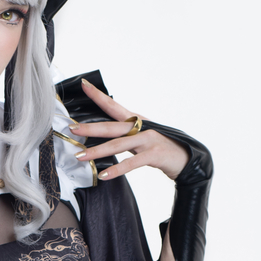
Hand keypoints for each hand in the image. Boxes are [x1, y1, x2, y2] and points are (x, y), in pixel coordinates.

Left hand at [69, 79, 189, 180]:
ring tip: (80, 157)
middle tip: (71, 129)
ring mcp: (148, 139)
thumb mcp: (143, 136)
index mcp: (137, 120)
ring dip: (97, 151)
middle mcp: (141, 127)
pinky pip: (131, 163)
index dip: (98, 95)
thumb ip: (126, 135)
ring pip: (118, 144)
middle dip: (89, 127)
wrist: (189, 158)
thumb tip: (105, 135)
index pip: (113, 105)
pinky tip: (104, 175)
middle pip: (111, 126)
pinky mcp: (154, 154)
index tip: (83, 85)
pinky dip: (116, 169)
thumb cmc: (163, 147)